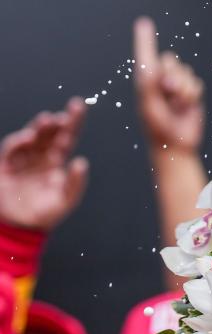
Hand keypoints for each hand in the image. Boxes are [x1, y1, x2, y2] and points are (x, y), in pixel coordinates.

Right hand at [0, 100, 87, 231]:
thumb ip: (74, 183)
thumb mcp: (65, 200)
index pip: (66, 136)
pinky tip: (28, 137)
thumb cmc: (46, 213)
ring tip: (47, 120)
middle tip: (62, 116)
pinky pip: (11, 149)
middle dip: (55, 122)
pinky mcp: (7, 166)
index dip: (72, 120)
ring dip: (38, 127)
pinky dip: (18, 141)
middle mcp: (40, 155)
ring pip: (31, 137)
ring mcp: (23, 159)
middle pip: (49, 133)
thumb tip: (81, 162)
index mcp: (56, 160)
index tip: (78, 105)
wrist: (21, 228)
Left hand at [134, 17, 204, 155]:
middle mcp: (160, 80)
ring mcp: (175, 86)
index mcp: (145, 82)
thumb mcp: (150, 101)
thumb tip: (164, 59)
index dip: (144, 39)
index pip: (145, 55)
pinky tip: (186, 107)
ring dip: (183, 88)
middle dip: (173, 74)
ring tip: (177, 105)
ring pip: (185, 71)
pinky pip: (196, 82)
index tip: (143, 23)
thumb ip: (155, 79)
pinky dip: (192, 94)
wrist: (176, 144)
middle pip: (170, 61)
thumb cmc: (157, 125)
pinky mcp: (190, 92)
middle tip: (168, 91)